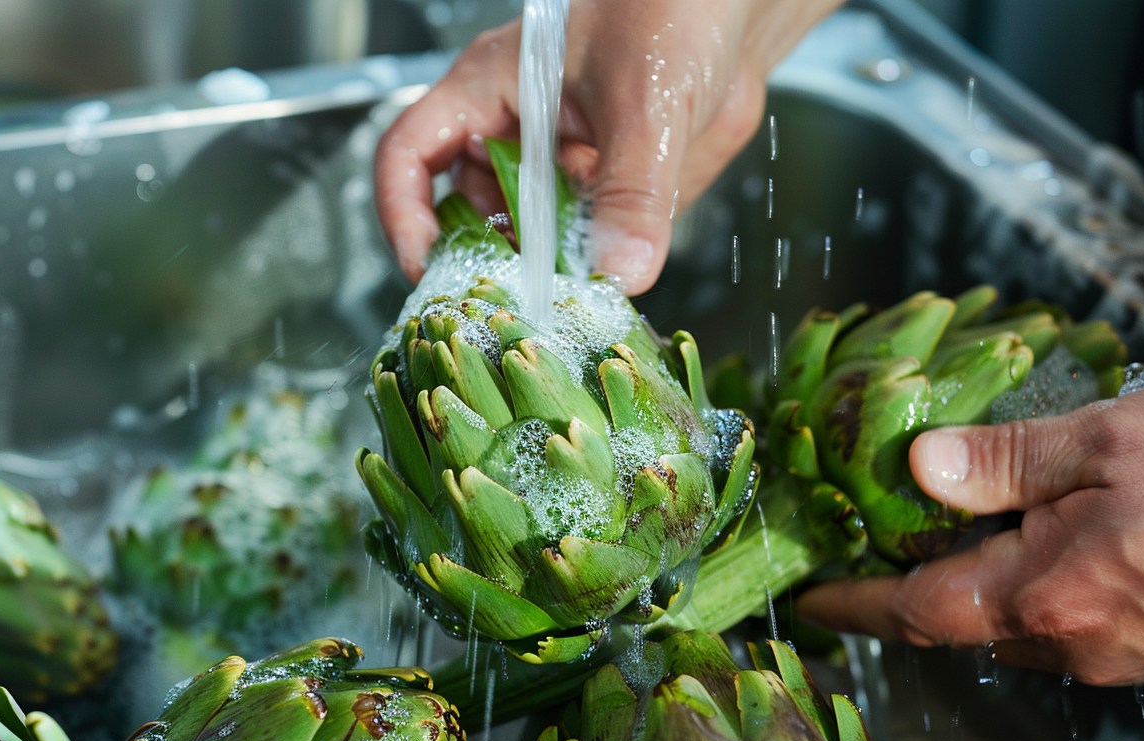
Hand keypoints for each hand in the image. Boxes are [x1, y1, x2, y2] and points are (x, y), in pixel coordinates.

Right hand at [375, 0, 841, 293]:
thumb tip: (619, 273)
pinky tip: (615, 285)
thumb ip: (633, 192)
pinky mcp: (606, 190)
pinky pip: (586, 244)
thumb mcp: (645, 101)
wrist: (739, 10)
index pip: (409, 156)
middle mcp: (515, 134)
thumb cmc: (671, 8)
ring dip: (545, 276)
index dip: (404, 216)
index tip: (429, 269)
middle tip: (511, 308)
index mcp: (489, 91)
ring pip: (530, 239)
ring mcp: (560, 166)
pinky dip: (593, 270)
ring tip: (569, 305)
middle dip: (484, 264)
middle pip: (468, 214)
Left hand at [797, 383, 1143, 686]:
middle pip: (956, 620)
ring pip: (1010, 621)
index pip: (911, 612)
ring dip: (968, 580)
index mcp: (1046, 594)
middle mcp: (1075, 640)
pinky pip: (1062, 619)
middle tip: (864, 538)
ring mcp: (1119, 651)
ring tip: (939, 525)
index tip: (804, 598)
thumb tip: (917, 467)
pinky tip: (1032, 533)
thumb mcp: (1106, 438)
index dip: (849, 604)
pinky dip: (1024, 582)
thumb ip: (1004, 459)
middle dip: (905, 585)